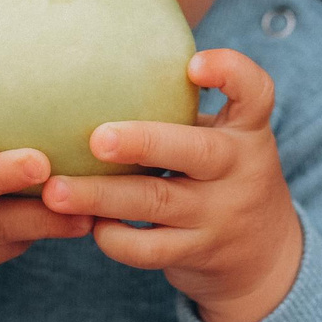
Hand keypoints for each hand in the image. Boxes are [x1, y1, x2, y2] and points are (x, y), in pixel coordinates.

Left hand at [40, 49, 302, 321]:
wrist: (265, 258)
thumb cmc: (220, 177)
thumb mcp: (223, 140)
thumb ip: (181, 111)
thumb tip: (94, 63)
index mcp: (246, 131)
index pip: (255, 93)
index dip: (230, 73)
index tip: (193, 64)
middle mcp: (239, 170)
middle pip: (196, 152)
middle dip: (143, 142)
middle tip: (96, 138)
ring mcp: (220, 215)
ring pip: (158, 202)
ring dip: (101, 196)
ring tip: (56, 191)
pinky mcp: (198, 253)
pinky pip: (149, 249)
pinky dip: (113, 237)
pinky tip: (86, 223)